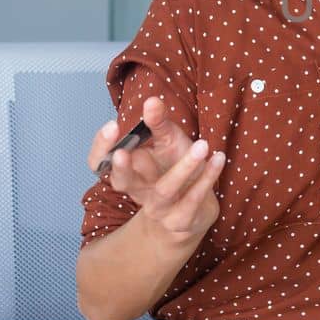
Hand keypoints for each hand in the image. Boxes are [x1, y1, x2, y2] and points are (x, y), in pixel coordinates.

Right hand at [86, 96, 221, 247]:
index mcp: (128, 169)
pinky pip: (194, 199)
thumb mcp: (167, 140)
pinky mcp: (181, 219)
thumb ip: (158, 122)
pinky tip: (218, 158)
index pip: (100, 162)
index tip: (113, 126)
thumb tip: (152, 101)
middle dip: (120, 167)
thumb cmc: (174, 168)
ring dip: (184, 167)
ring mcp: (158, 207)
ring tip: (203, 145)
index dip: (101, 147)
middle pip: (120, 181)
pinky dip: (208, 178)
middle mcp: (138, 189)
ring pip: (165, 189)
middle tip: (123, 151)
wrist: (193, 211)